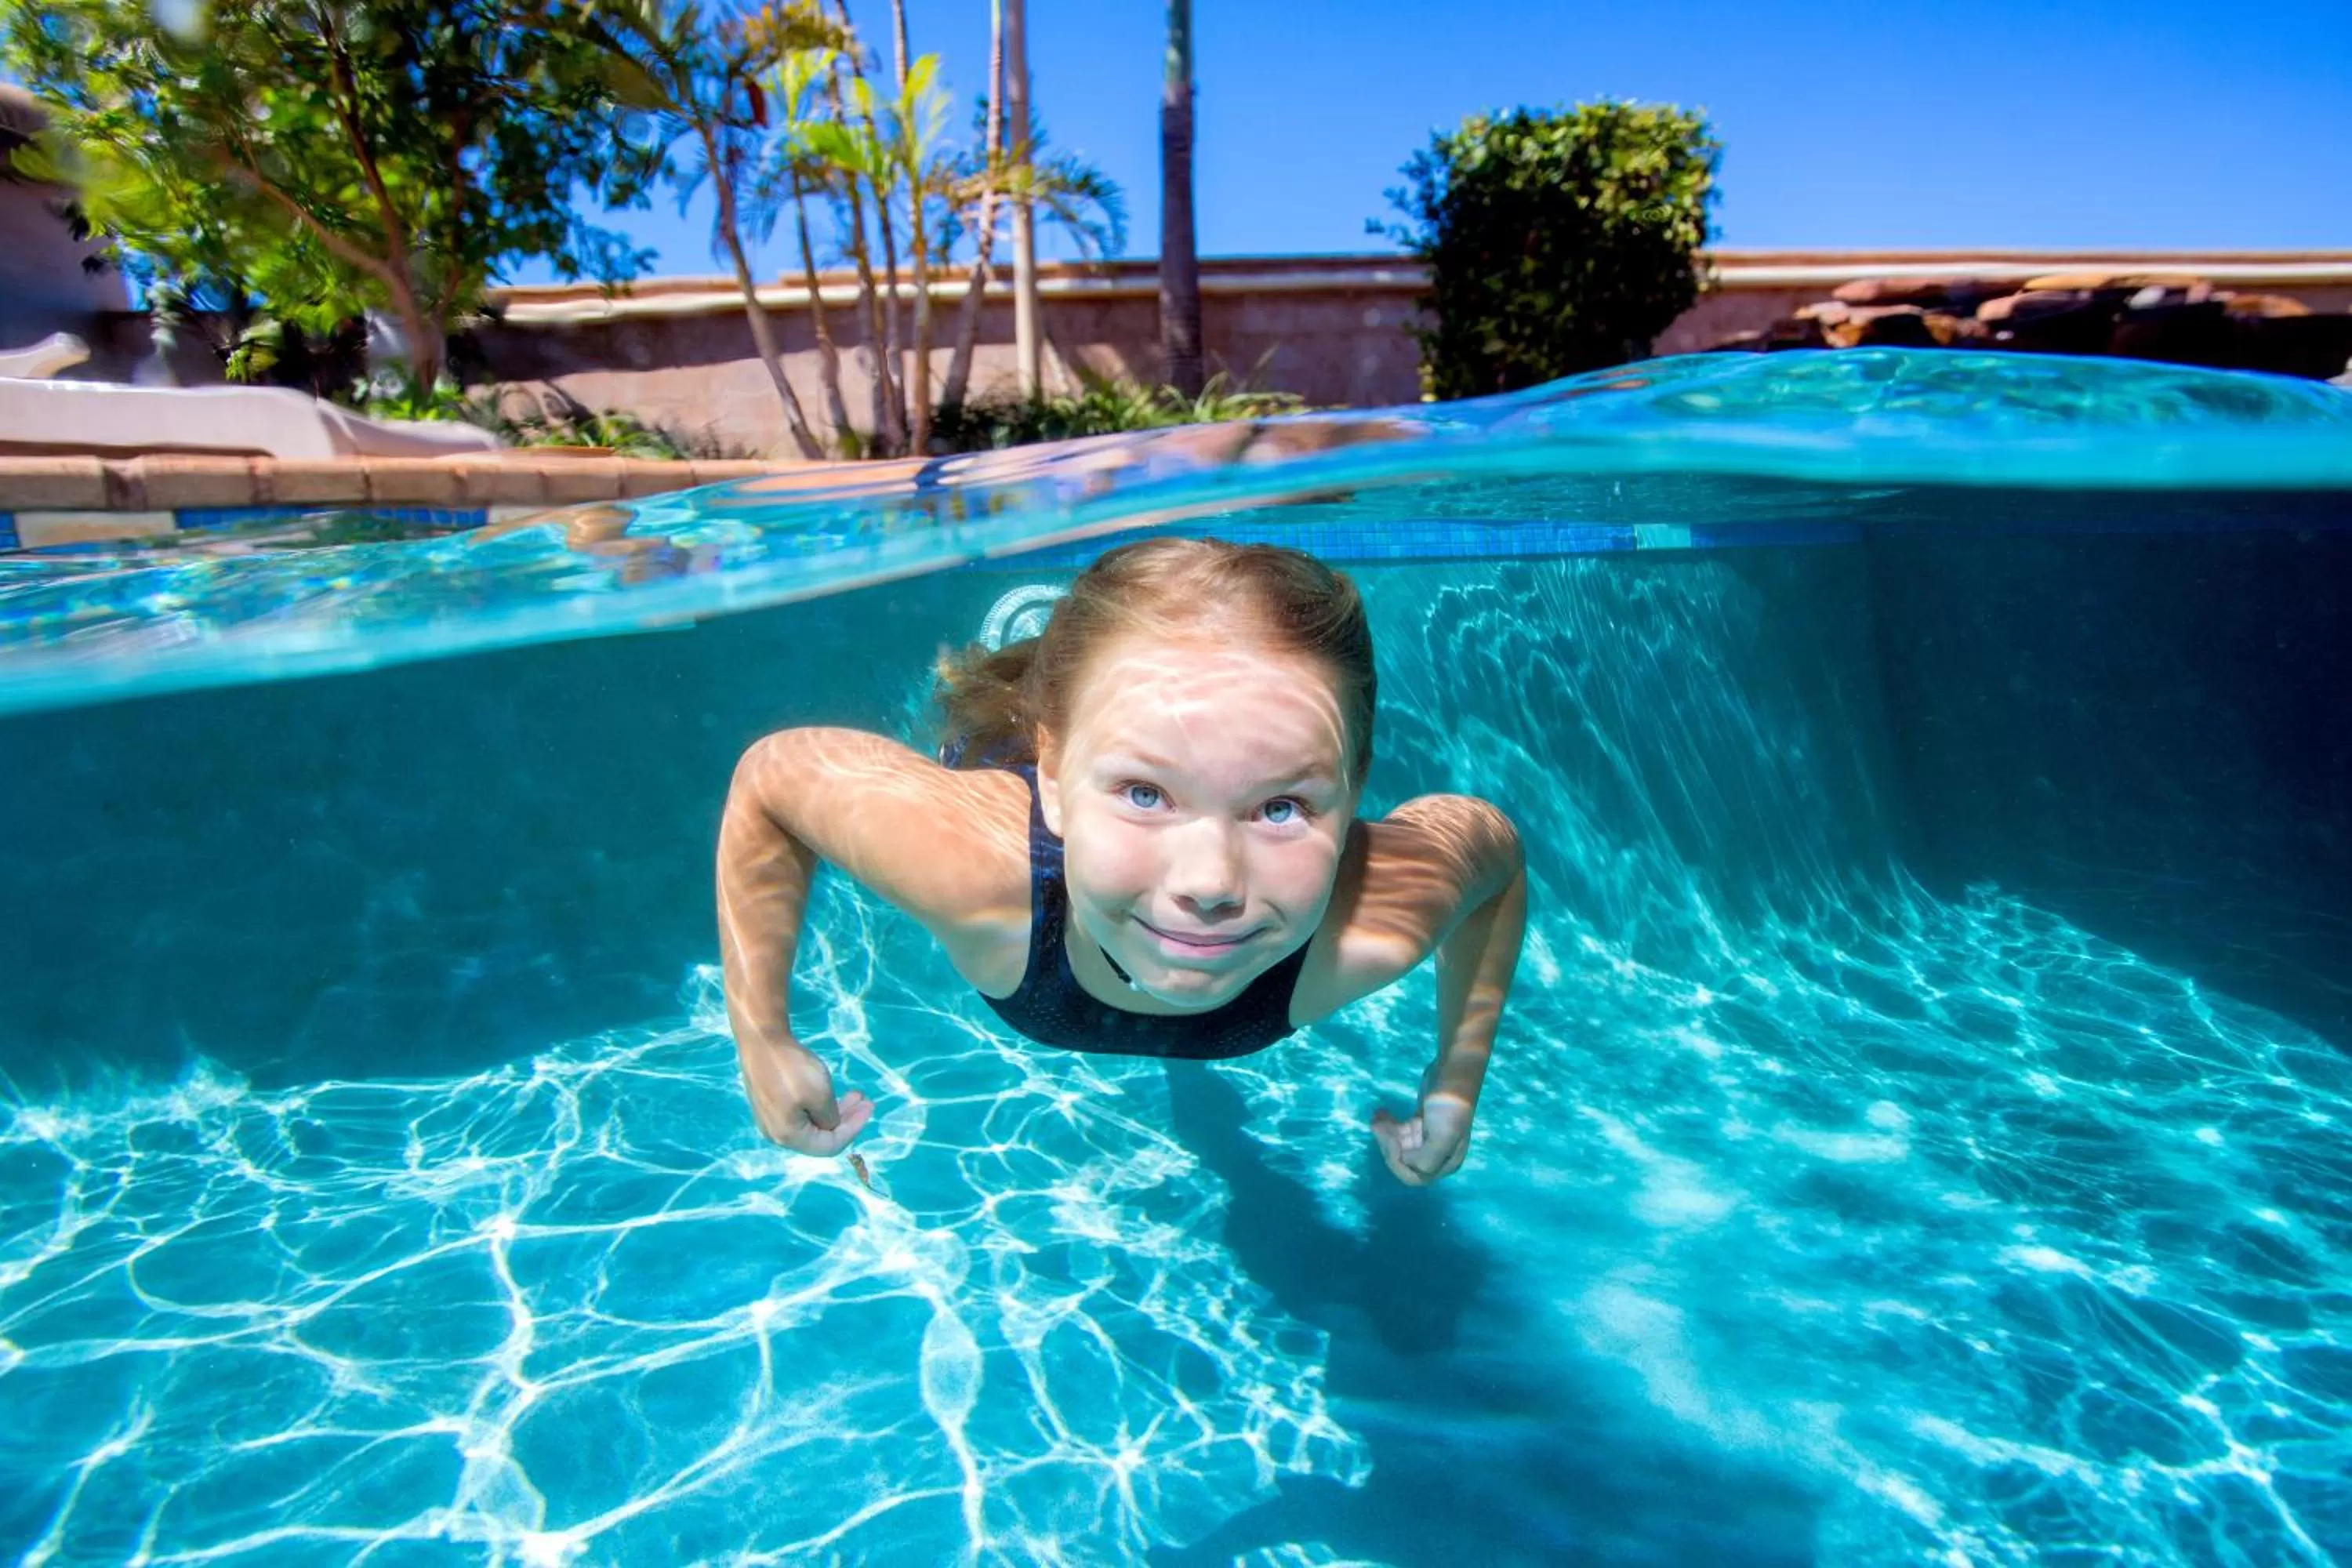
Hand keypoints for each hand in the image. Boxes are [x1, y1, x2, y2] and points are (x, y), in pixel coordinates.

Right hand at [738, 1037, 871, 1155]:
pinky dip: (818, 1105)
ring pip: (811, 1124)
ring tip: (853, 1094)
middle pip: (820, 1137)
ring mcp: (772, 1120)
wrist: (761, 1040)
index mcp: (789, 1136)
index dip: (853, 1129)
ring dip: (835, 1110)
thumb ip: (831, 1118)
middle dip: (847, 1119)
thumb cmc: (792, 1068)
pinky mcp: (771, 1106)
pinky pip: (800, 1114)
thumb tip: (831, 1125)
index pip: (829, 1146)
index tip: (868, 1108)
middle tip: (865, 1100)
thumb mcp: (820, 1094)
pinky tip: (829, 1092)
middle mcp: (777, 1134)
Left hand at [1371, 1077, 1474, 1186]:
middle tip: (1378, 1124)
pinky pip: (1400, 1133)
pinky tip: (1381, 1113)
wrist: (1453, 1071)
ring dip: (1385, 1134)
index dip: (1398, 1162)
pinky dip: (1388, 1125)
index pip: (1415, 1177)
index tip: (1393, 1140)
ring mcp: (1428, 1138)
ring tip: (1378, 1116)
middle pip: (1404, 1161)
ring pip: (1399, 1147)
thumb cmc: (1449, 1105)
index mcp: (1446, 1162)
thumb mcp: (1444, 1136)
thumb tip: (1406, 1161)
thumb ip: (1427, 1159)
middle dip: (1388, 1145)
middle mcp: (1438, 1154)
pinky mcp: (1420, 1123)